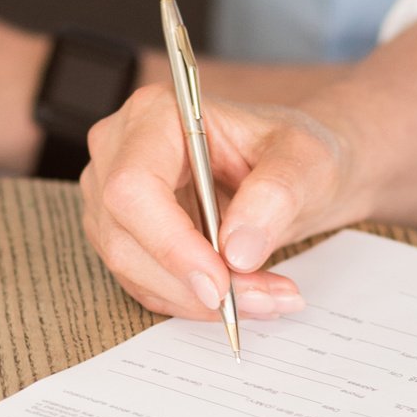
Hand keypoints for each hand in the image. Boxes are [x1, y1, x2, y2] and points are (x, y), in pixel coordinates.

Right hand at [79, 89, 360, 319]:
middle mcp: (119, 152)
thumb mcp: (305, 161)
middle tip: (266, 297)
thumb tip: (237, 251)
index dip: (171, 243)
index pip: (134, 187)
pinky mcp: (123, 235)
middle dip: (195, 283)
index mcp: (155, 115)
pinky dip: (195, 302)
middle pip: (125, 236)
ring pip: (132, 270)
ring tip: (268, 296)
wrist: (288, 171)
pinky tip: (243, 294)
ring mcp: (111, 197)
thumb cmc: (290, 153)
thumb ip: (276, 194)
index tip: (222, 281)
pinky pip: (146, 284)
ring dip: (200, 300)